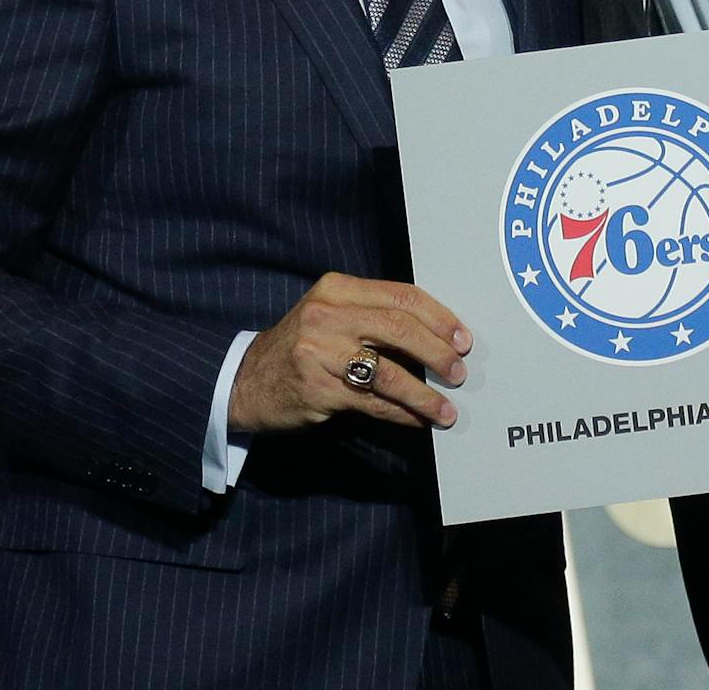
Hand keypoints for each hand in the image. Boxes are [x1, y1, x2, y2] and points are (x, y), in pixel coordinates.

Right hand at [228, 272, 472, 433]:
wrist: (246, 380)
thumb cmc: (302, 346)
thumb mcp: (331, 315)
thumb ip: (374, 315)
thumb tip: (438, 335)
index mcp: (337, 289)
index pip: (402, 296)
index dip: (439, 318)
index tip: (463, 338)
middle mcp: (328, 315)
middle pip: (400, 329)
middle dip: (438, 353)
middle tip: (459, 372)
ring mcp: (320, 352)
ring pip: (389, 372)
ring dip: (424, 394)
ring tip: (445, 408)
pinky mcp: (317, 389)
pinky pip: (372, 402)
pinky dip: (401, 412)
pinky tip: (417, 419)